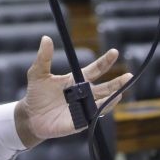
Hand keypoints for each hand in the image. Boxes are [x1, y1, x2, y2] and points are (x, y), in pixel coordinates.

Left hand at [14, 36, 132, 147]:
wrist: (30, 116)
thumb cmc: (36, 94)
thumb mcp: (38, 73)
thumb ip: (44, 57)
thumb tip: (46, 38)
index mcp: (76, 80)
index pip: (95, 69)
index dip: (105, 62)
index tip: (114, 52)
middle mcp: (83, 94)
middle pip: (105, 87)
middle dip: (118, 82)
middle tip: (129, 76)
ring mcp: (83, 108)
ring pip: (103, 102)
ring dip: (113, 97)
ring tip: (122, 91)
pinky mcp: (80, 121)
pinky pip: (93, 116)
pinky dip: (101, 110)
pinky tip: (108, 105)